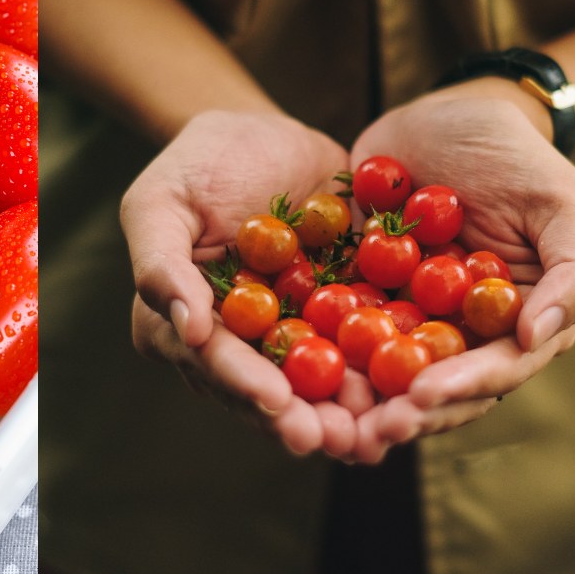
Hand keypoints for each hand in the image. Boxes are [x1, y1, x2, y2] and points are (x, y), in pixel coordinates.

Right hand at [120, 109, 352, 454]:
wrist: (262, 134)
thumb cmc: (197, 164)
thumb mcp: (159, 202)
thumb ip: (161, 264)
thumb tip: (187, 329)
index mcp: (183, 323)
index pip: (211, 362)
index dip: (244, 384)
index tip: (276, 402)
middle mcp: (235, 343)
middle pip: (266, 390)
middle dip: (302, 419)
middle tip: (337, 439)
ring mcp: (287, 334)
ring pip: (316, 384)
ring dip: (347, 412)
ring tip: (379, 430)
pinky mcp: (334, 317)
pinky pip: (360, 348)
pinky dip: (386, 370)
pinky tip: (415, 385)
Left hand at [347, 81, 574, 461]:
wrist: (446, 113)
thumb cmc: (516, 156)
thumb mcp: (561, 204)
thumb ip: (573, 273)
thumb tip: (536, 336)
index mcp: (513, 324)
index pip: (492, 372)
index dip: (459, 390)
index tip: (422, 397)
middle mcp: (456, 332)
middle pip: (429, 386)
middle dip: (397, 412)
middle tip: (363, 430)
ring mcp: (402, 314)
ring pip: (376, 370)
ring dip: (351, 398)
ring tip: (321, 415)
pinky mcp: (354, 290)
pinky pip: (329, 324)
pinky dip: (310, 344)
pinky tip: (282, 360)